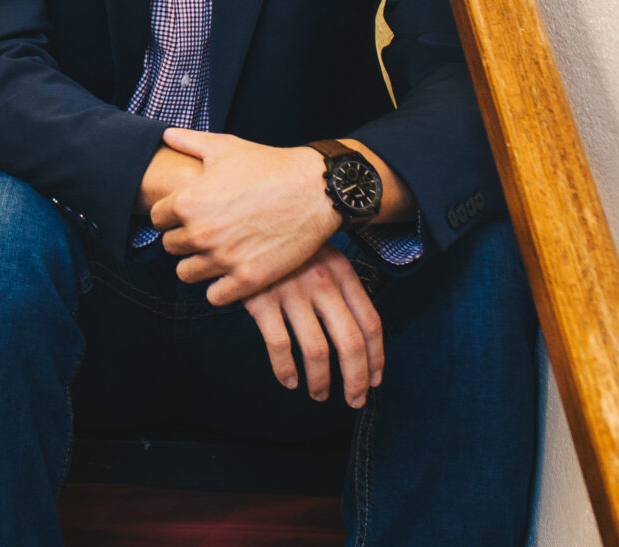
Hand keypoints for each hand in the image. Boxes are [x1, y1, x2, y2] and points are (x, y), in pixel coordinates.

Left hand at [151, 129, 338, 302]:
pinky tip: (230, 272)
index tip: (188, 212)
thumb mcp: (224, 147)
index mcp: (187, 202)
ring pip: (186, 273)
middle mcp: (200, 233)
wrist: (314, 189)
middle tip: (204, 230)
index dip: (171, 214)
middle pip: (170, 246)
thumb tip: (166, 134)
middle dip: (183, 237)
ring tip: (214, 252)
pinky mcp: (248, 278)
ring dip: (196, 264)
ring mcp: (224, 258)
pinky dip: (219, 287)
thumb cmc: (268, 165)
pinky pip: (214, 296)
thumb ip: (188, 141)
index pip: (156, 218)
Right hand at [241, 247, 384, 406]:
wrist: (242, 216)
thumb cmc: (287, 244)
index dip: (376, 358)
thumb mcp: (323, 255)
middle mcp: (321, 283)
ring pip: (317, 350)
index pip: (370, 324)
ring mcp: (291, 291)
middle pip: (349, 343)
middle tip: (353, 400)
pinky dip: (286, 370)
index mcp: (342, 272)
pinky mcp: (261, 299)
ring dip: (321, 381)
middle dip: (355, 379)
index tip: (374, 380)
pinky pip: (279, 346)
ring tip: (319, 394)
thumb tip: (360, 336)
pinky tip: (290, 380)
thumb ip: (341, 288)